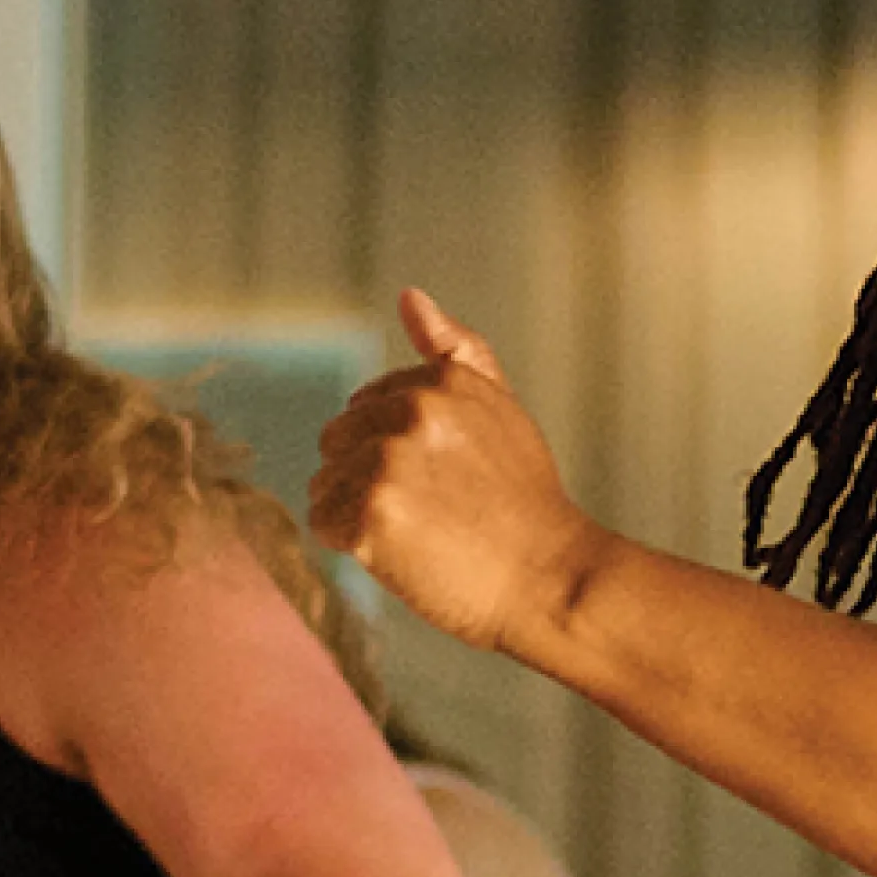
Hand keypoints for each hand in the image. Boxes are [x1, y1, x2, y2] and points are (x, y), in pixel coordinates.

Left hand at [310, 290, 606, 655]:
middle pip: (338, 440)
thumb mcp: (501, 408)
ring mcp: (389, 461)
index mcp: (442, 380)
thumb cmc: (525, 503)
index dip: (400, 452)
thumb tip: (408, 296)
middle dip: (368, 477)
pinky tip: (400, 554)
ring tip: (418, 534)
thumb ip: (456, 350)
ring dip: (358, 513)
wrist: (552, 580)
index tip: (448, 481)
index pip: (368, 406)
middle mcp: (413, 410)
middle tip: (433, 512)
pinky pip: (324, 524)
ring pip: (326, 483)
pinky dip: (351, 545)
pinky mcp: (371, 513)